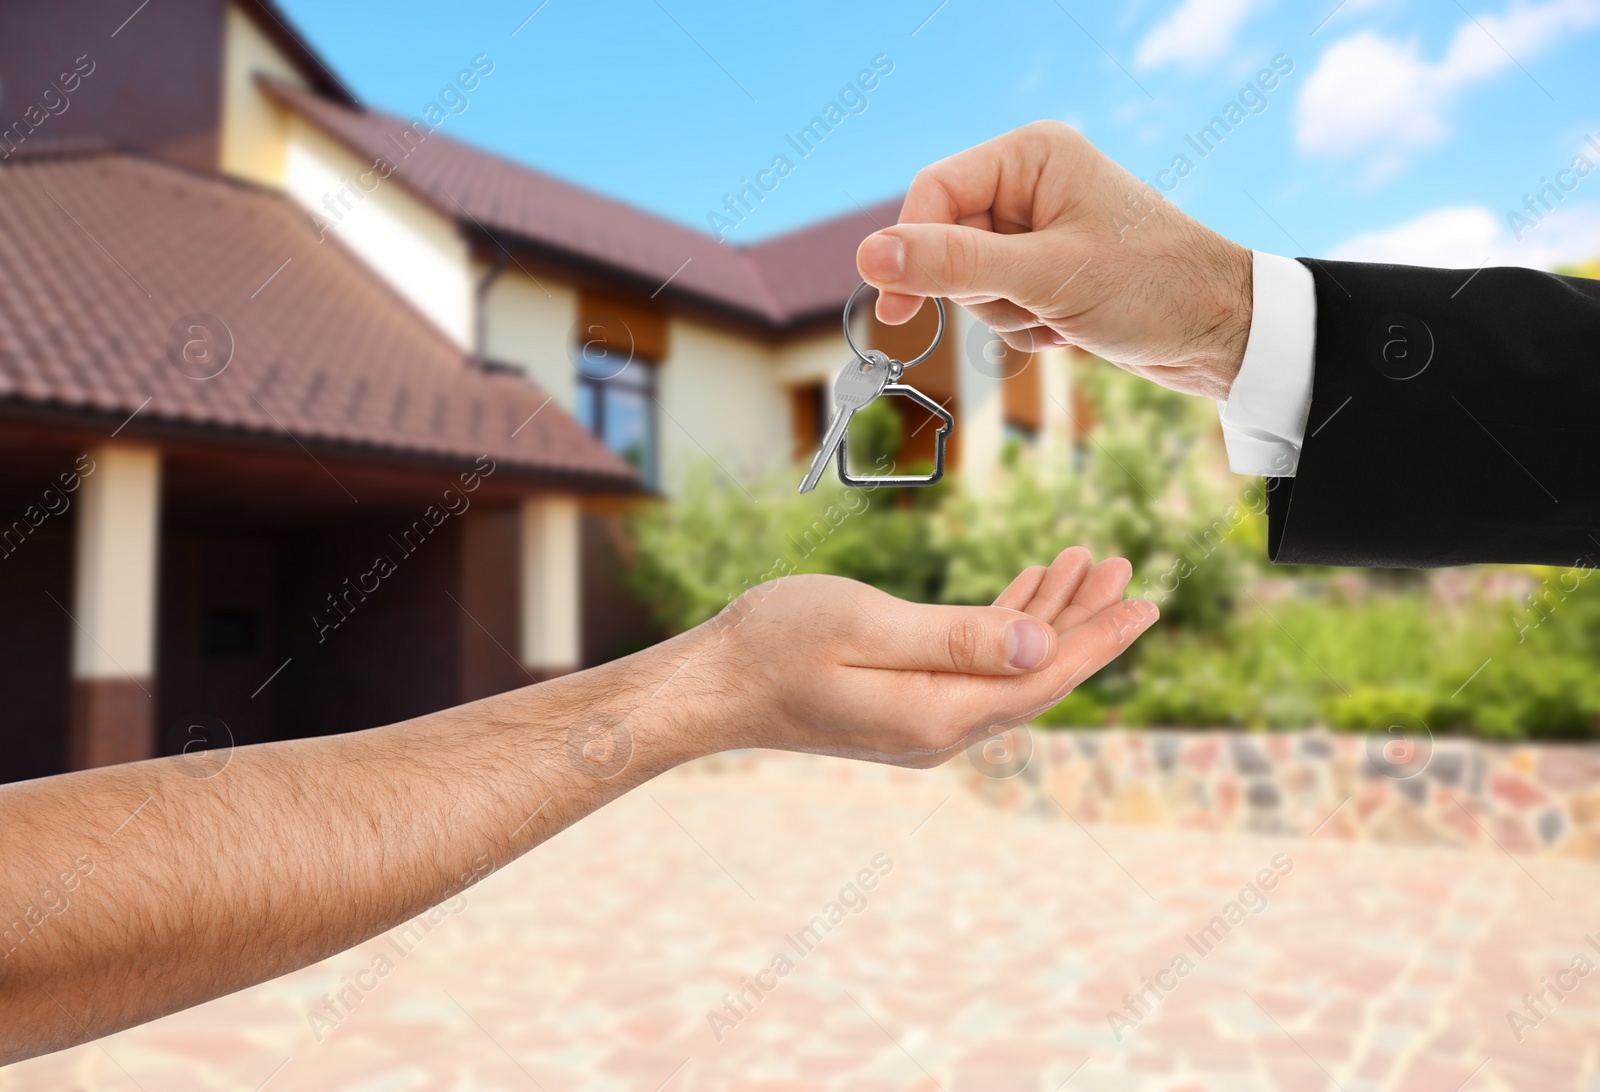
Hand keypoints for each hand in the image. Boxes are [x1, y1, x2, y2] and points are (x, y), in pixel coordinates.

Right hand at [695, 547, 1155, 766]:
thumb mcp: (866, 627)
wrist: (714, 684)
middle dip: (1086, 621)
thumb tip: (1043, 645)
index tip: (1145, 601)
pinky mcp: (904, 705)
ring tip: (1085, 565)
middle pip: (1037, 675)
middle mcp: (941, 728)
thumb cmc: (776, 643)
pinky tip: (1024, 592)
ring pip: (1010, 668)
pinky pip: (974, 667)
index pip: (1044, 677)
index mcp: (938, 713)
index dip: (1099, 638)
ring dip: (1049, 616)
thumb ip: (958, 639)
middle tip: (1127, 569)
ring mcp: (923, 720)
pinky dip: (1005, 626)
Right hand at [856, 121, 1253, 400]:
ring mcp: (1038, 229)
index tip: (897, 307)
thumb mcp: (1044, 277)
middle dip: (984, 291)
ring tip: (1065, 313)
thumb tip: (870, 256)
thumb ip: (952, 265)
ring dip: (1010, 315)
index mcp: (1031, 154)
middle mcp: (1031, 184)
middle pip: (948, 243)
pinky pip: (999, 307)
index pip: (933, 193)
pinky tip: (1072, 325)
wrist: (1223, 334)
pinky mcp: (1046, 271)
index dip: (911, 250)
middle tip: (1037, 300)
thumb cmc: (1153, 287)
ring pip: (970, 284)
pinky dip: (1028, 327)